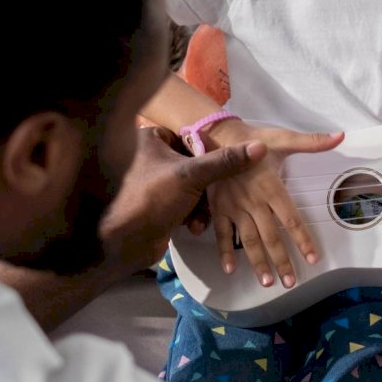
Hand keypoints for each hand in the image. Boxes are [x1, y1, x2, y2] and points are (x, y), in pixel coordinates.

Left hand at [98, 126, 265, 273]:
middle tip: (215, 199)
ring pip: (191, 187)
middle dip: (206, 187)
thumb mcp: (192, 175)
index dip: (206, 154)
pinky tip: (192, 227)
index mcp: (150, 140)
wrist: (121, 243)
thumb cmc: (152, 198)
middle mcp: (148, 157)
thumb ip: (225, 161)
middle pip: (193, 164)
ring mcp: (152, 184)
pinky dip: (190, 214)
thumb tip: (260, 147)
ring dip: (200, 204)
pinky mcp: (156, 206)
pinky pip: (183, 204)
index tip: (222, 168)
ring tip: (202, 218)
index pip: (189, 138)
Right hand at [204, 120, 343, 287]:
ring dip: (258, 262)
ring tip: (267, 282)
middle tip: (290, 282)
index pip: (291, 220)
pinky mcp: (219, 208)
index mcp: (271, 187)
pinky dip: (224, 252)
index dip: (303, 240)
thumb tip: (340, 136)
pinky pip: (221, 233)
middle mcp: (253, 202)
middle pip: (271, 237)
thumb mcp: (284, 138)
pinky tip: (230, 270)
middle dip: (281, 261)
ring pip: (248, 240)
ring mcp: (234, 207)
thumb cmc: (255, 138)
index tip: (313, 258)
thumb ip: (312, 142)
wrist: (219, 135)